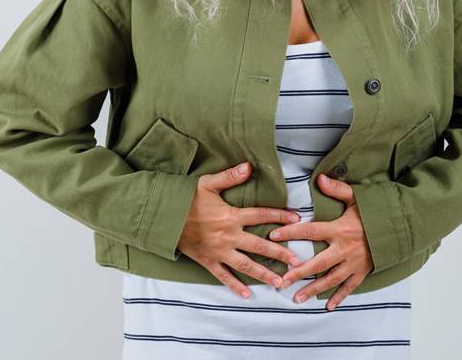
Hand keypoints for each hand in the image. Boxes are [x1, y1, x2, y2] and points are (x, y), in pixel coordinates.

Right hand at [176, 161, 303, 298]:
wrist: (163, 217)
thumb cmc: (185, 199)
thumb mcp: (206, 183)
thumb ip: (229, 177)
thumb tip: (249, 167)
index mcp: (231, 216)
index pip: (261, 215)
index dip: (280, 216)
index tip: (296, 219)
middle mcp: (229, 235)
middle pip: (260, 246)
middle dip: (280, 254)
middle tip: (298, 263)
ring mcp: (219, 251)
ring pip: (246, 265)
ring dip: (264, 274)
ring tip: (280, 282)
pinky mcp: (208, 260)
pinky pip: (223, 276)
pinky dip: (235, 286)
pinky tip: (247, 295)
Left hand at [269, 173, 374, 309]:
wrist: (400, 229)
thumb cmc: (375, 212)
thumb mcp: (357, 198)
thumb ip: (337, 189)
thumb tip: (319, 178)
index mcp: (339, 230)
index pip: (310, 231)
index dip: (291, 233)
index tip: (273, 236)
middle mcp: (344, 249)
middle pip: (318, 263)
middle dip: (298, 273)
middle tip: (282, 281)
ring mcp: (353, 263)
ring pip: (330, 279)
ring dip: (313, 289)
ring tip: (297, 298)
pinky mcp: (362, 272)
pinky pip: (349, 287)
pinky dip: (339, 297)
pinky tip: (328, 306)